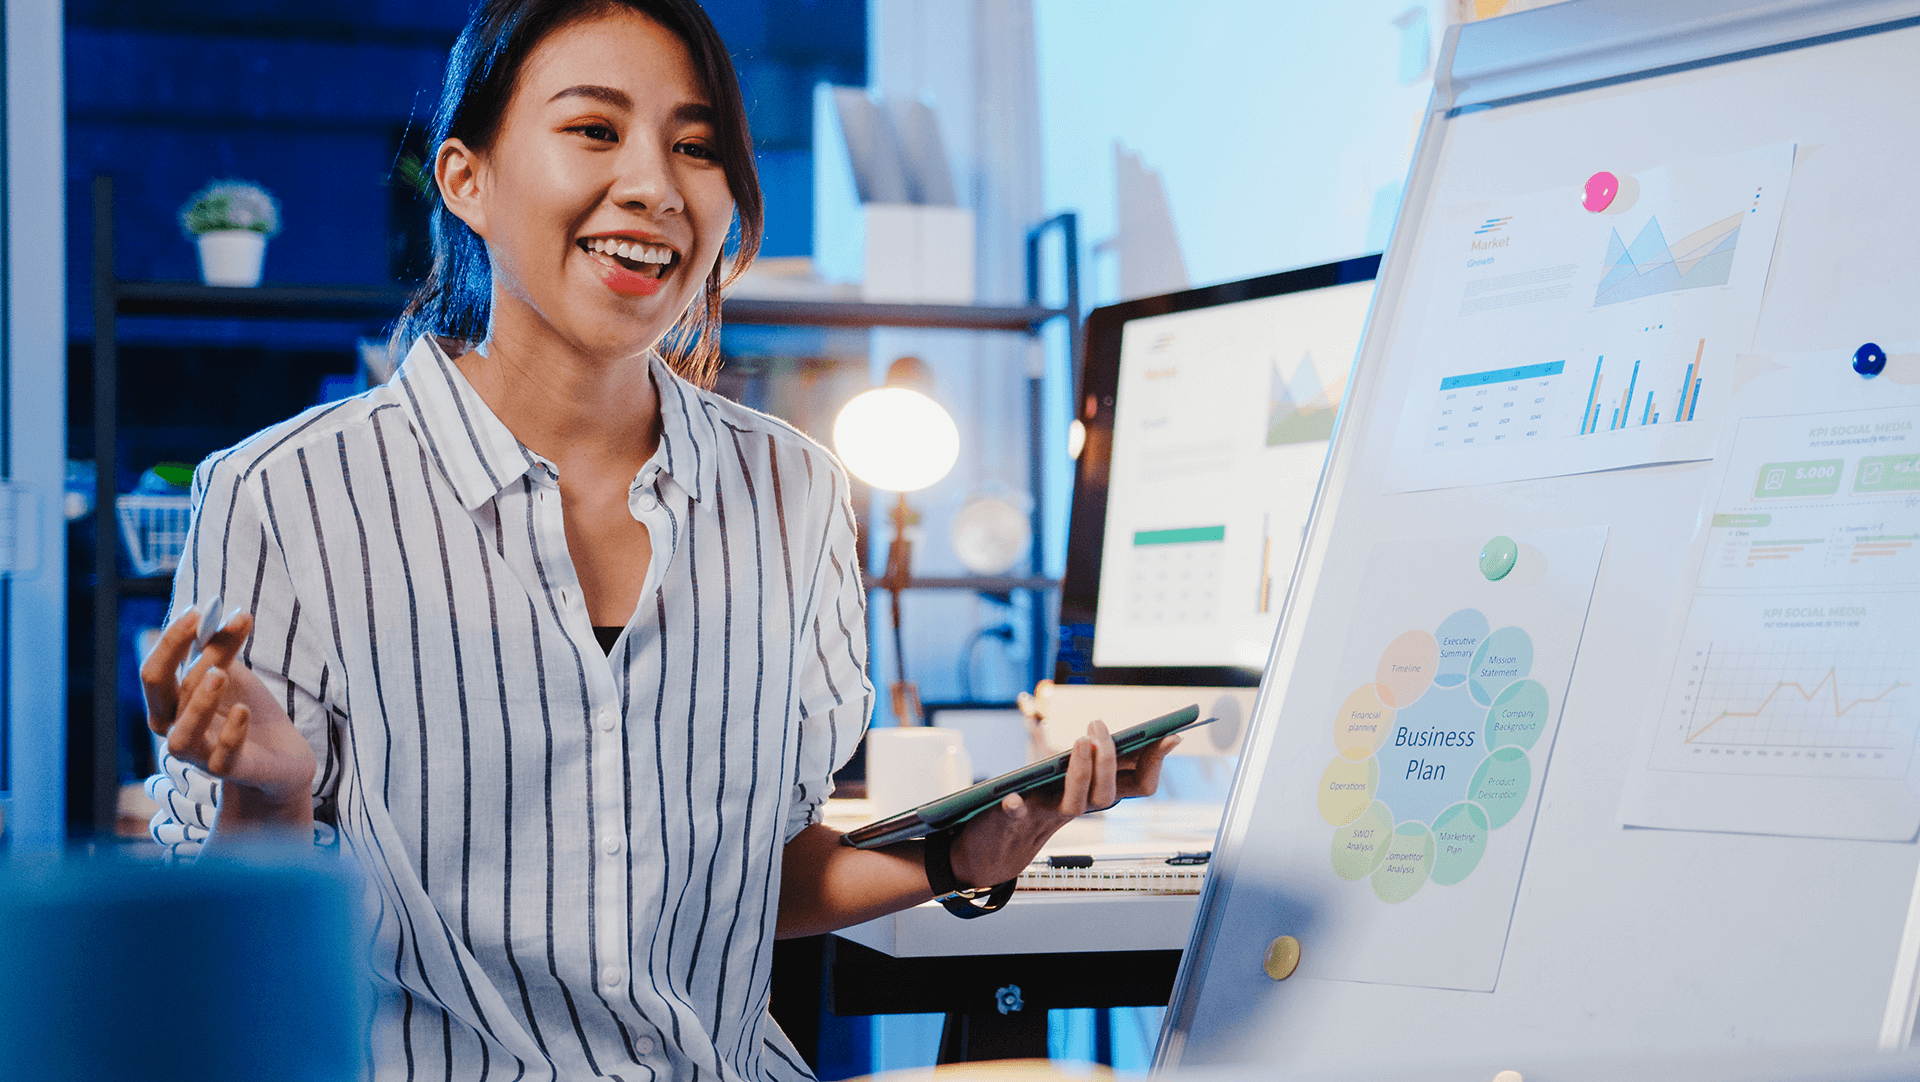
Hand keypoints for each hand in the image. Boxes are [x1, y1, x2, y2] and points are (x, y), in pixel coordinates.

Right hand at [143, 609, 314, 818]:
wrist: (280, 754)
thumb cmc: (244, 710)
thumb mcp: (234, 675)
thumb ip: (224, 648)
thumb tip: (227, 611)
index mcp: (170, 703)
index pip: (155, 669)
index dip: (172, 639)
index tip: (199, 609)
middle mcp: (176, 728)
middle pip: (156, 691)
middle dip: (172, 654)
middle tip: (199, 624)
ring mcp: (200, 755)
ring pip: (182, 736)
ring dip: (198, 703)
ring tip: (220, 671)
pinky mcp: (230, 770)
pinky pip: (221, 759)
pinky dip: (231, 734)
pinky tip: (243, 710)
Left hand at [946, 719, 1178, 888]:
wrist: (990, 847)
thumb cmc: (1034, 802)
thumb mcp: (1067, 776)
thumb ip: (1092, 759)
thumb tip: (1117, 732)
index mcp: (1094, 794)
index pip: (1139, 785)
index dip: (1156, 762)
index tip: (1169, 736)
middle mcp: (1076, 808)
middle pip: (1109, 794)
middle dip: (1110, 758)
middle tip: (1099, 726)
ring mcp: (1045, 816)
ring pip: (1075, 804)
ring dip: (1081, 773)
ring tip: (1079, 742)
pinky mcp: (1012, 821)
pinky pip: (1017, 817)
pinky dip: (1016, 808)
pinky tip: (1012, 798)